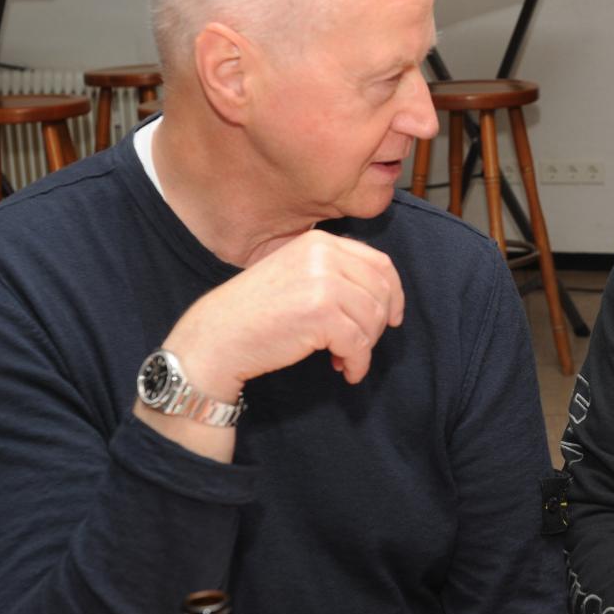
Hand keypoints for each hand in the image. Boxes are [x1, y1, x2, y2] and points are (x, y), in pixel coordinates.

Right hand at [165, 229, 405, 395]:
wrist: (219, 335)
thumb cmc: (256, 312)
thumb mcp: (297, 274)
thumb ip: (334, 273)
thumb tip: (383, 294)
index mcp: (320, 243)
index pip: (380, 264)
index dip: (393, 294)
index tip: (392, 317)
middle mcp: (324, 255)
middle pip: (381, 292)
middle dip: (377, 325)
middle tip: (357, 345)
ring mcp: (324, 282)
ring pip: (374, 320)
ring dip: (364, 347)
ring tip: (343, 358)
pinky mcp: (322, 313)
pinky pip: (359, 344)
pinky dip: (357, 363)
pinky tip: (343, 370)